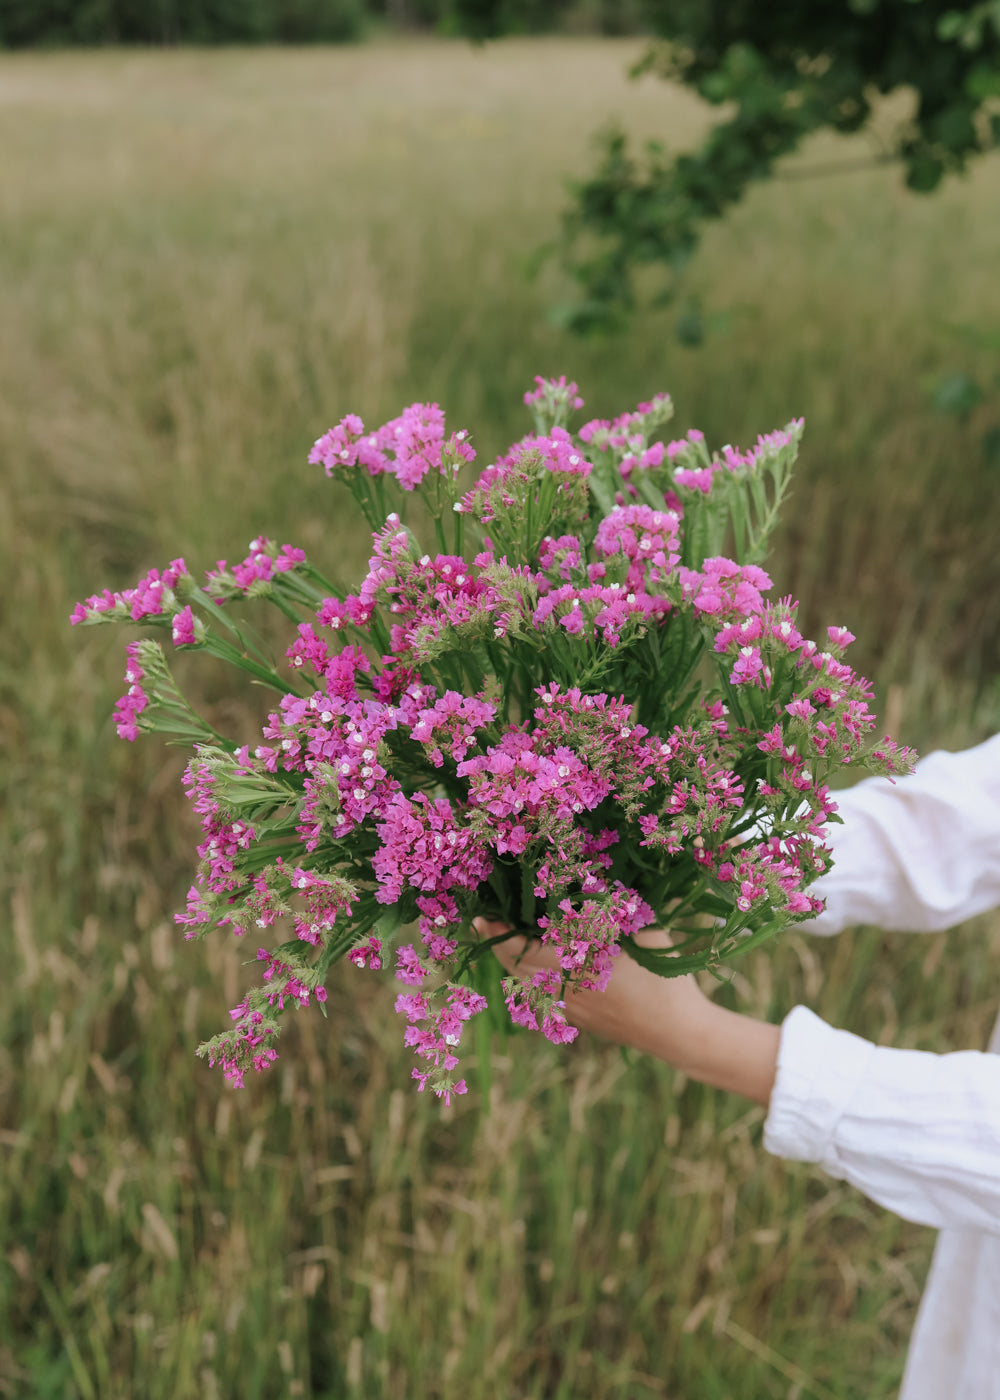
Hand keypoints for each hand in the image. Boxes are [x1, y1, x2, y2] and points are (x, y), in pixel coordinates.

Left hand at [476, 920, 779, 1107]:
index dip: (497, 929)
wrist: (678, 1032)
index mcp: (575, 965)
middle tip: (482, 920)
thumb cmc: (664, 977)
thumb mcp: (641, 933)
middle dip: (496, 941)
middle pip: (514, 965)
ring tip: (504, 936)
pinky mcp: (578, 1019)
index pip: (519, 946)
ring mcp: (569, 1008)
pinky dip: (532, 975)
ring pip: (526, 982)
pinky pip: (543, 994)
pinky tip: (536, 961)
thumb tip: (585, 880)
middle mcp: (563, 989)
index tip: (481, 913)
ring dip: (512, 959)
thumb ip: (610, 910)